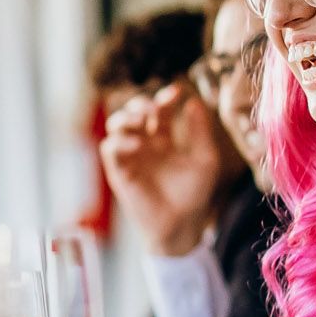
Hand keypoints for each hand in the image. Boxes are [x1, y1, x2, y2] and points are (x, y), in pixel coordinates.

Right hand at [100, 84, 226, 256]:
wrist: (182, 223)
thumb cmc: (195, 194)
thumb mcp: (205, 159)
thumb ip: (199, 132)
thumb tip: (193, 102)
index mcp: (163, 140)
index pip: (158, 110)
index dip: (164, 98)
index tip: (175, 92)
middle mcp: (144, 145)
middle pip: (133, 112)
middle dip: (140, 103)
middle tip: (153, 107)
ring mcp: (130, 157)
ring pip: (116, 125)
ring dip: (125, 117)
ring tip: (141, 120)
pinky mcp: (119, 171)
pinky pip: (110, 148)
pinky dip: (120, 141)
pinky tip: (138, 144)